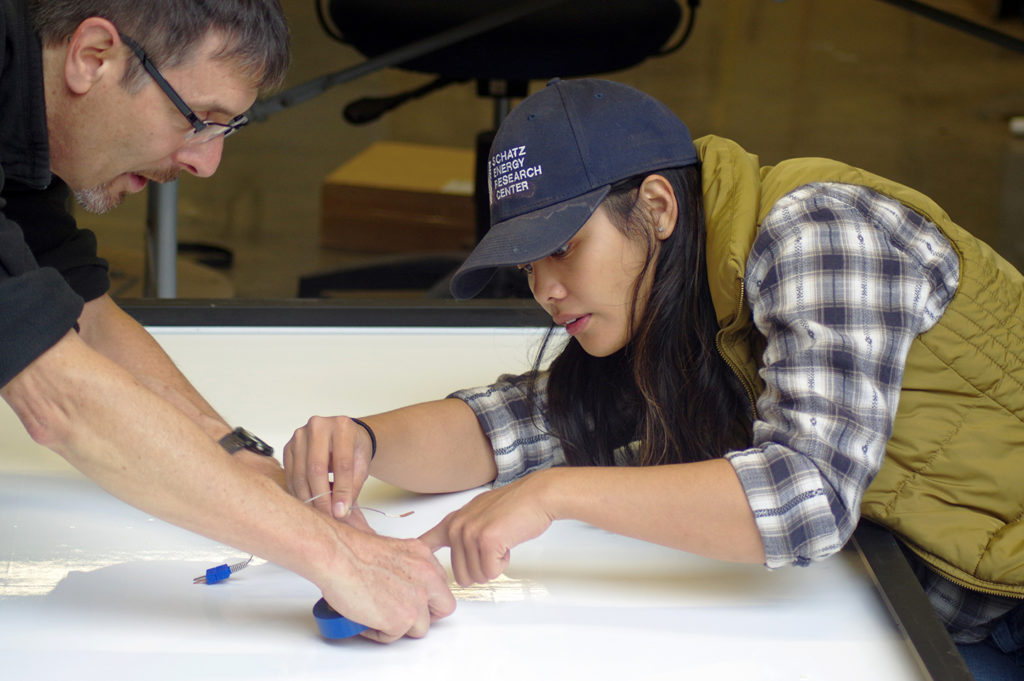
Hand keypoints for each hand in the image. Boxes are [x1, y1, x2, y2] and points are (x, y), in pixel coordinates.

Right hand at [284, 416, 371, 517]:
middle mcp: (318, 426)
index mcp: (342, 426)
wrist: (342, 435)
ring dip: (308, 497)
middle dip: (322, 497)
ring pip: (300, 473)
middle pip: (316, 468)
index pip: (342, 463)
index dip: (342, 490)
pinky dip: (298, 492)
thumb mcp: (362, 464)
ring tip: (319, 513)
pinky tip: (307, 502)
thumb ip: (353, 486)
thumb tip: (340, 511)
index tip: (342, 511)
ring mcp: (300, 435)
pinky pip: (290, 474)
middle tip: (328, 516)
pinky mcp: (288, 446)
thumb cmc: (353, 448)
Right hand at [321, 532, 455, 641]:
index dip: (428, 597)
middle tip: (404, 616)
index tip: (415, 601)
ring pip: (421, 627)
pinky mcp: (402, 619)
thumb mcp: (393, 549)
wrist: (338, 556)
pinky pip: (394, 637)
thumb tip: (402, 584)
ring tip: (378, 617)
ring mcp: (417, 599)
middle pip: (443, 607)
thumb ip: (406, 567)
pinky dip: (379, 633)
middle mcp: (426, 577)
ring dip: (400, 627)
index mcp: (424, 557)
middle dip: (426, 615)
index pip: (440, 585)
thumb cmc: (353, 551)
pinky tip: (366, 620)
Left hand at [419, 473, 554, 585]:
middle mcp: (456, 528)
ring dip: (494, 565)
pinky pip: (492, 572)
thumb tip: (457, 553)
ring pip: (478, 576)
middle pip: (461, 575)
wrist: (536, 496)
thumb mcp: (479, 514)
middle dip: (481, 569)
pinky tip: (508, 544)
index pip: (425, 544)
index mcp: (452, 522)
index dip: (424, 562)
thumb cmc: (514, 506)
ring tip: (502, 541)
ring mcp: (470, 534)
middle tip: (494, 549)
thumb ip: (464, 530)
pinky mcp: (487, 541)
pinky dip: (503, 564)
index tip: (417, 569)